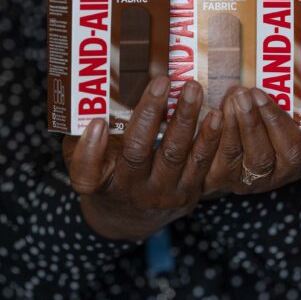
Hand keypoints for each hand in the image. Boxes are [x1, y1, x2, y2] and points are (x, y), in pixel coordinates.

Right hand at [62, 76, 222, 240]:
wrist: (132, 218)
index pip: (87, 173)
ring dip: (187, 120)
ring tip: (193, 90)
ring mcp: (162, 194)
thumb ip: (84, 141)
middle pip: (138, 153)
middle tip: (162, 81)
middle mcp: (131, 191)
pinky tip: (216, 115)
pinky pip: (203, 164)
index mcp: (101, 184)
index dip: (90, 151)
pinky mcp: (189, 194)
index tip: (97, 123)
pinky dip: (210, 139)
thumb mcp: (88, 164)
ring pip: (176, 155)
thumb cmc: (107, 178)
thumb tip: (90, 101)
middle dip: (150, 114)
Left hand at [203, 87, 300, 196]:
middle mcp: (280, 173)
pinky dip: (216, 134)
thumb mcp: (275, 105)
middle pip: (288, 155)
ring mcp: (251, 179)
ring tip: (237, 97)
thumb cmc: (252, 112)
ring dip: (245, 125)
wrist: (214, 136)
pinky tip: (214, 112)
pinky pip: (219, 159)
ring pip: (254, 158)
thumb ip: (290, 96)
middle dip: (273, 121)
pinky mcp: (221, 178)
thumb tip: (295, 71)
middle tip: (257, 93)